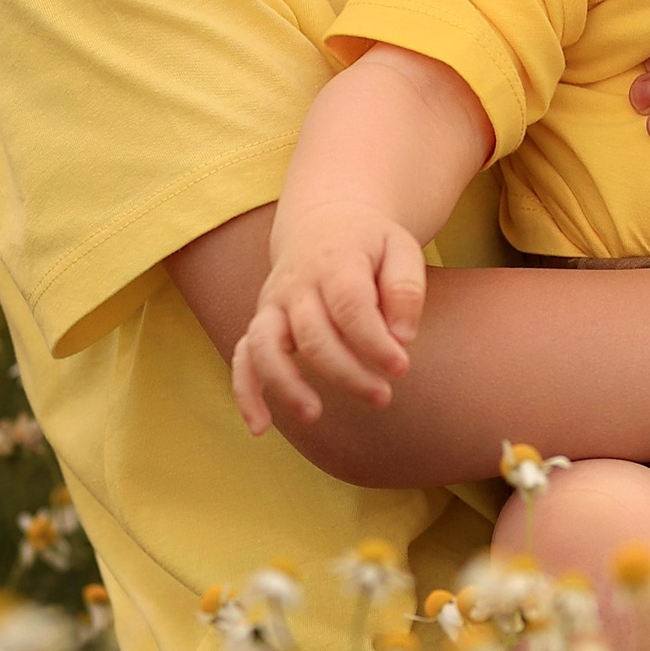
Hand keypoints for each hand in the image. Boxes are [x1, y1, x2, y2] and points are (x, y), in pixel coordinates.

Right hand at [229, 205, 429, 436]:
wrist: (325, 222)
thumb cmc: (371, 245)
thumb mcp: (401, 249)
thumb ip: (406, 289)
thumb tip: (402, 338)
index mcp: (335, 261)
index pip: (350, 307)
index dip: (374, 342)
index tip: (401, 367)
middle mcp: (296, 284)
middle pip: (312, 335)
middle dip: (346, 373)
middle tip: (382, 397)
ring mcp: (273, 305)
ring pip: (265, 346)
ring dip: (286, 384)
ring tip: (313, 415)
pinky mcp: (261, 325)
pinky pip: (243, 358)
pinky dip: (245, 392)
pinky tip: (260, 428)